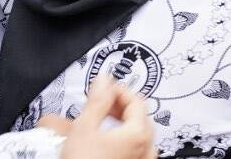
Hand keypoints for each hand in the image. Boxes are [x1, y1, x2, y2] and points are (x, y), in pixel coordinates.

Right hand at [39, 75, 156, 158]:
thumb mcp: (84, 128)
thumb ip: (97, 100)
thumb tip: (104, 79)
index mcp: (140, 133)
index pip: (136, 100)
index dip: (117, 90)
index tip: (101, 88)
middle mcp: (146, 149)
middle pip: (133, 117)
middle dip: (110, 109)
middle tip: (93, 106)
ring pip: (127, 136)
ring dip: (106, 127)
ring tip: (83, 126)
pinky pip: (124, 151)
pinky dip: (109, 143)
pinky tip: (90, 144)